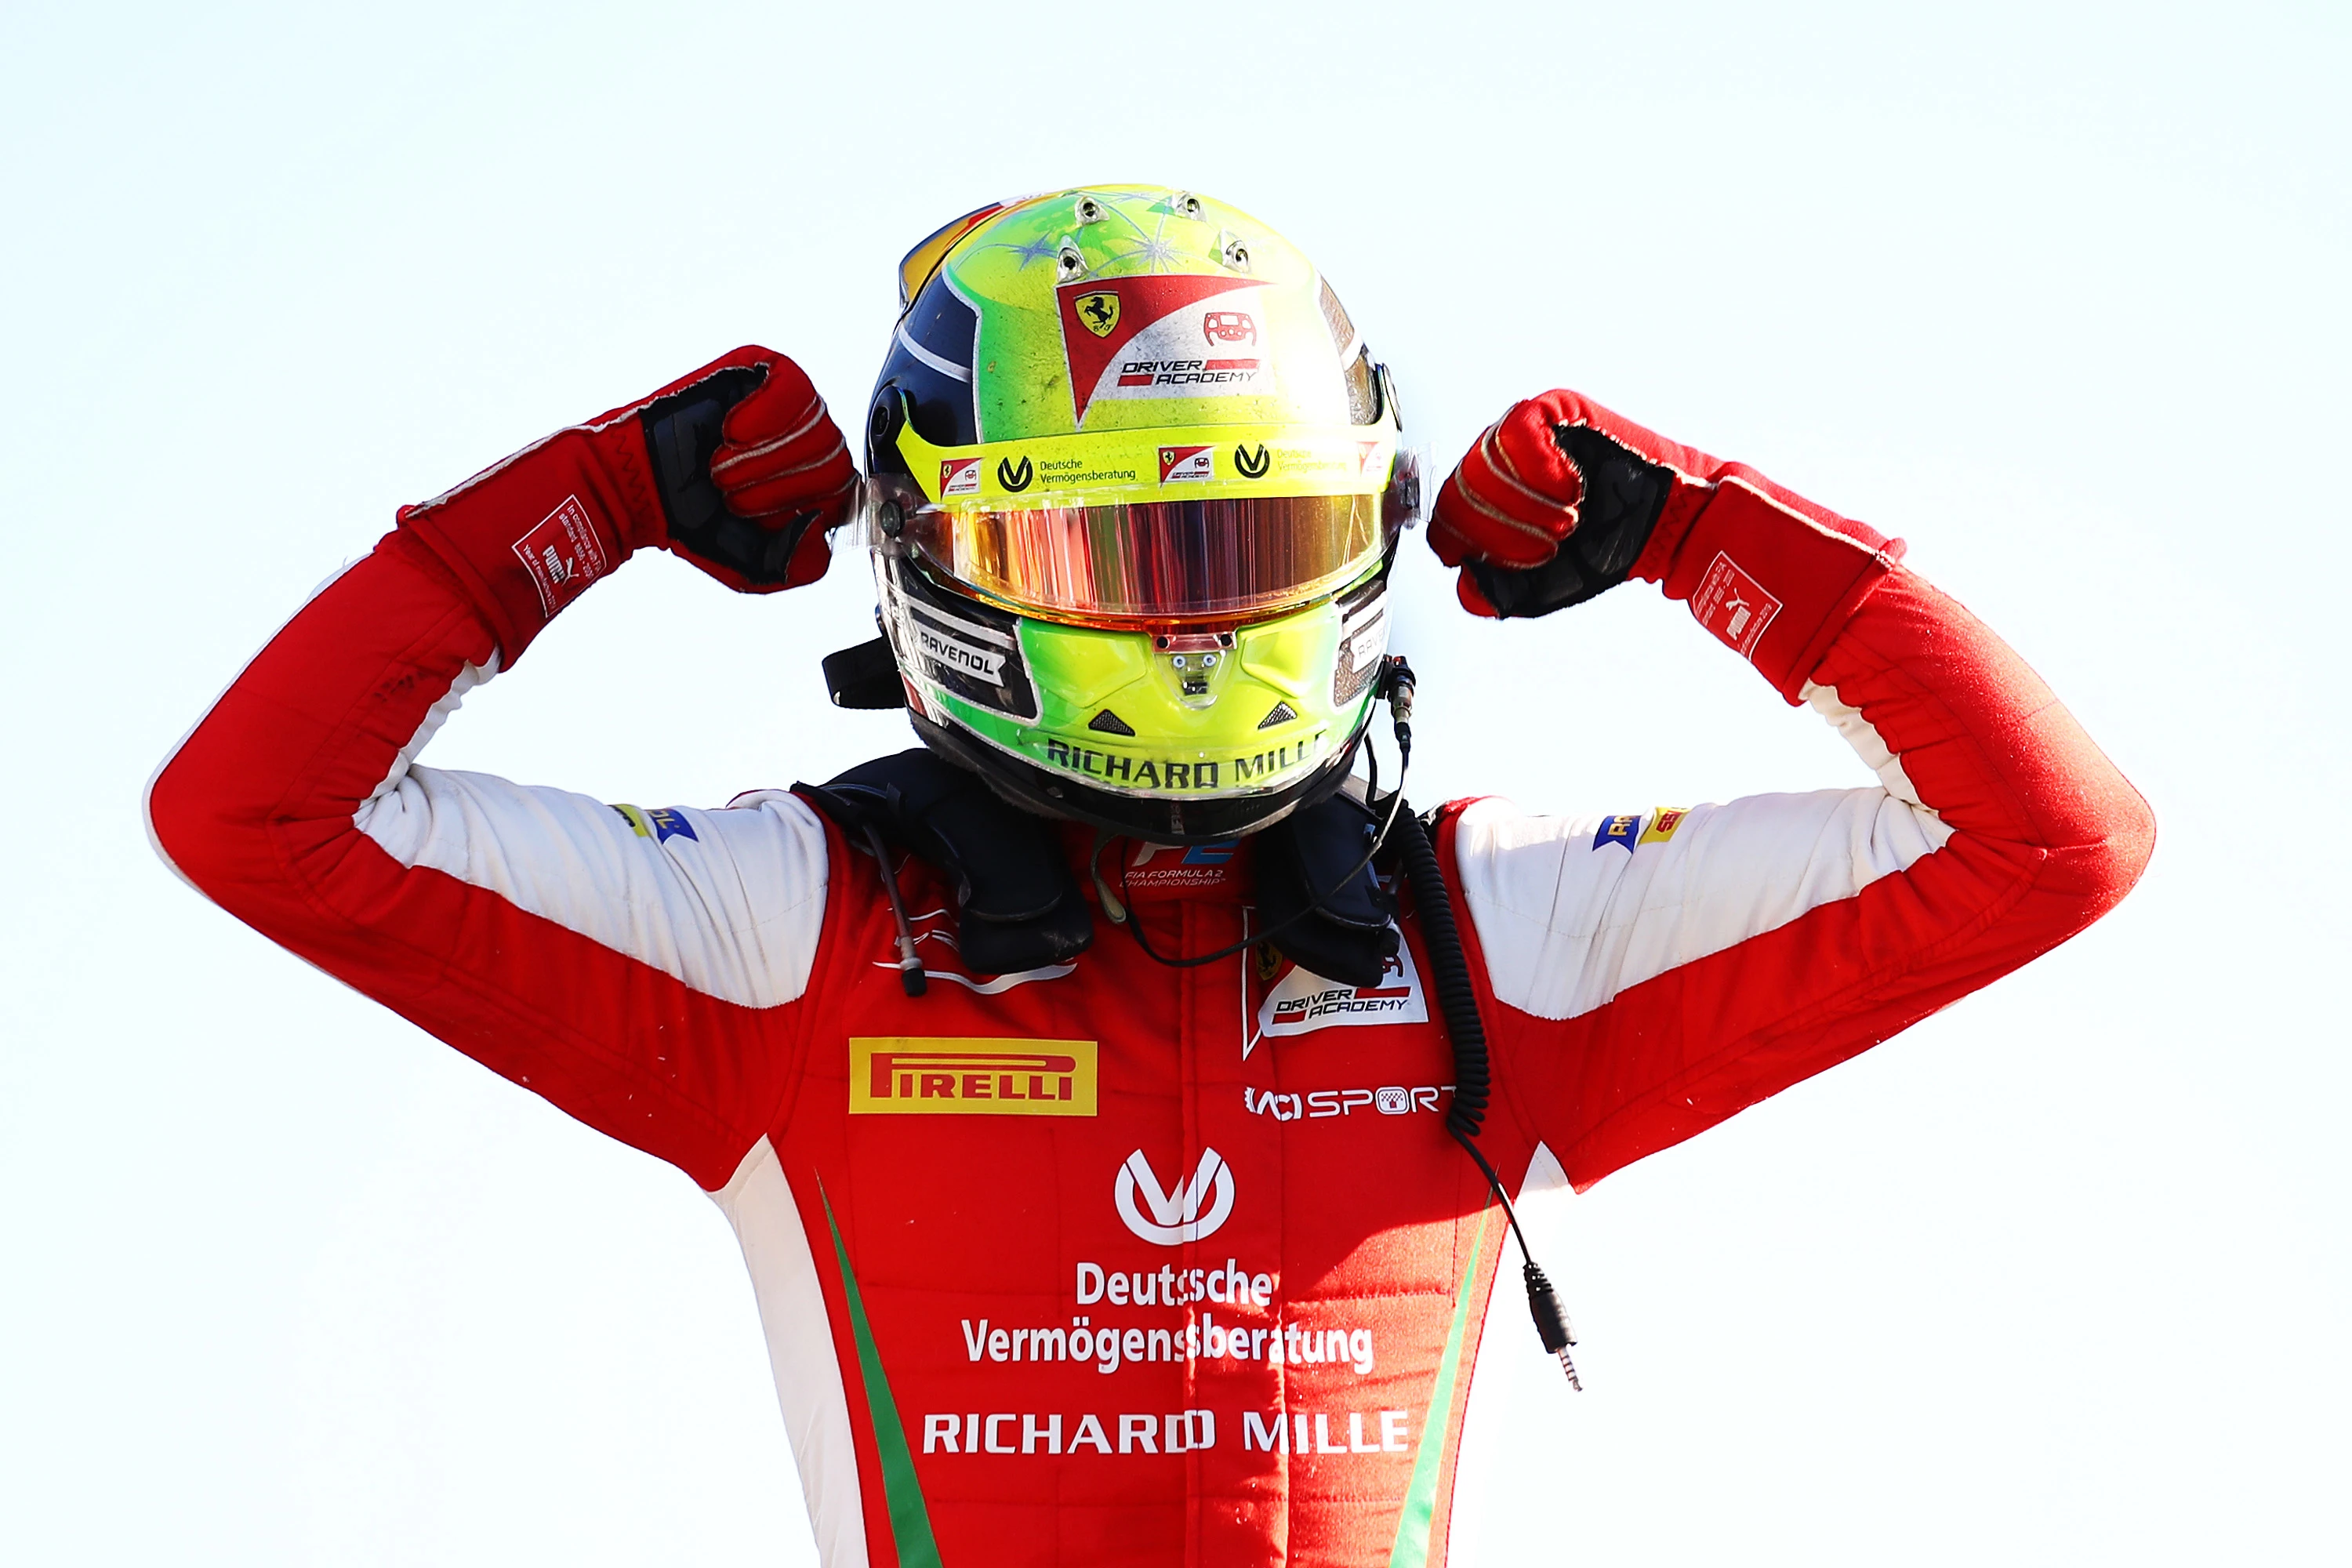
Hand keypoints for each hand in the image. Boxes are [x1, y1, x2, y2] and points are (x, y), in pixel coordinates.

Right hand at [393, 346, 854, 663]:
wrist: (636, 489)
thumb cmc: (693, 520)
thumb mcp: (757, 565)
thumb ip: (803, 566)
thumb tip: (822, 530)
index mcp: (814, 484)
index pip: (847, 495)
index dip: (801, 510)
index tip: (752, 516)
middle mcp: (808, 441)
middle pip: (833, 463)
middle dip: (777, 488)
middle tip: (727, 490)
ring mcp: (789, 403)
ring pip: (816, 429)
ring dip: (763, 459)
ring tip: (720, 465)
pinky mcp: (761, 368)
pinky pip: (793, 387)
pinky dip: (765, 417)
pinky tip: (731, 432)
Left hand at [1427, 390, 1676, 618]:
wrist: (1661, 526)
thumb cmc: (1601, 548)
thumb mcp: (1537, 585)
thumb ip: (1491, 591)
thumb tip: (1461, 576)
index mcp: (1483, 504)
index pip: (1443, 520)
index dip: (1470, 547)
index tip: (1516, 561)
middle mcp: (1493, 464)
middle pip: (1460, 495)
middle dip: (1505, 532)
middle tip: (1552, 543)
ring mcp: (1518, 433)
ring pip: (1485, 465)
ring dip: (1529, 506)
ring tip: (1569, 520)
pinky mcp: (1551, 409)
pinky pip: (1517, 433)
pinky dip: (1544, 471)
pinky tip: (1572, 489)